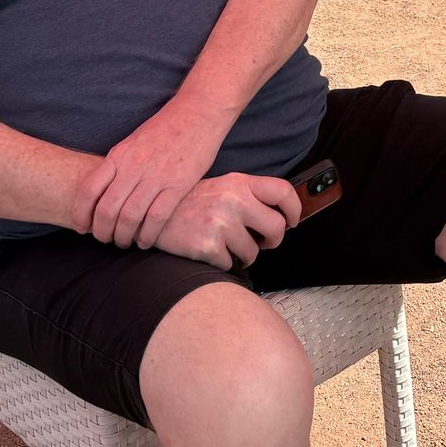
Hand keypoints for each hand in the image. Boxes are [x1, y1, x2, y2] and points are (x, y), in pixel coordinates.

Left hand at [76, 97, 230, 247]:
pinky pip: (156, 218)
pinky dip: (147, 235)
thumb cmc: (165, 128)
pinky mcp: (179, 184)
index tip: (82, 227)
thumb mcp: (133, 142)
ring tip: (124, 242)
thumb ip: (118, 165)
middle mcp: (134, 166)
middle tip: (104, 240)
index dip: (81, 214)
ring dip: (123, 237)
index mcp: (119, 155)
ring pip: (129, 217)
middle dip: (101, 232)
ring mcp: (157, 175)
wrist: (198, 112)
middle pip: (107, 209)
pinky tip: (145, 241)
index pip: (88, 190)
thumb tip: (102, 193)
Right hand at [150, 175, 301, 270]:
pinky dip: (222, 263)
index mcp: (239, 182)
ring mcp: (220, 222)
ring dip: (244, 255)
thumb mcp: (222, 186)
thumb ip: (249, 195)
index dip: (294, 209)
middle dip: (272, 241)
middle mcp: (233, 200)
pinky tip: (210, 251)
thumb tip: (279, 216)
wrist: (151, 212)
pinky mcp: (207, 245)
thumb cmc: (190, 202)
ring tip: (228, 246)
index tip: (292, 221)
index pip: (283, 191)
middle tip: (262, 242)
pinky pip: (230, 264)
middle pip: (276, 228)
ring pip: (253, 252)